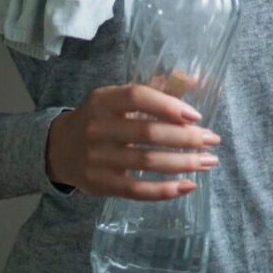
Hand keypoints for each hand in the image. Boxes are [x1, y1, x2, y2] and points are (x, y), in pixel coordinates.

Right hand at [45, 82, 220, 199]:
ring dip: (183, 163)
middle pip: (148, 133)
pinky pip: (137, 190)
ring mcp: (98, 158)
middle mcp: (99, 128)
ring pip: (147, 162)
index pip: (138, 97)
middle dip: (186, 138)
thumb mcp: (117, 97)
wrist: (59, 148)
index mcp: (104, 100)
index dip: (168, 105)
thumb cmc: (100, 117)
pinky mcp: (100, 185)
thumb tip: (195, 81)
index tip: (196, 115)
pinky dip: (165, 190)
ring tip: (208, 162)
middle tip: (212, 140)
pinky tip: (188, 186)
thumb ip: (153, 89)